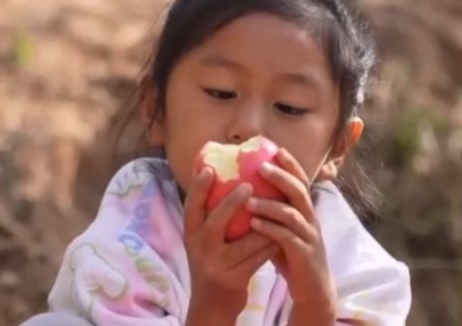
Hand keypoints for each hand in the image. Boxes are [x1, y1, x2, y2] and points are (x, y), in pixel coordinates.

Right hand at [183, 167, 278, 325]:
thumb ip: (207, 215)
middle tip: (248, 185)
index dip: (198, 188)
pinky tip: (282, 233)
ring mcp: (217, 265)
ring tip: (277, 204)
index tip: (209, 168)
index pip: (190, 207)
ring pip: (245, 240)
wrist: (211, 303)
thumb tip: (214, 174)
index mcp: (190, 234)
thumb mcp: (201, 240)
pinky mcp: (234, 278)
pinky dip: (271, 244)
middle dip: (231, 203)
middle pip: (215, 222)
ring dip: (264, 223)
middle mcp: (200, 248)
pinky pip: (258, 257)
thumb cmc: (210, 261)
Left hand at [247, 148, 336, 318]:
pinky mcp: (304, 255)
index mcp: (305, 211)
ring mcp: (309, 237)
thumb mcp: (282, 228)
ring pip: (292, 215)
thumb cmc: (292, 255)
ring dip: (270, 205)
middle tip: (260, 166)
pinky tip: (253, 224)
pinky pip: (286, 238)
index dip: (291, 165)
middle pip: (299, 192)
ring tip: (249, 200)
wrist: (313, 290)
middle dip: (281, 177)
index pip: (301, 181)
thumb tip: (243, 192)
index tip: (276, 149)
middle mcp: (310, 220)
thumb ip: (270, 212)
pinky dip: (270, 230)